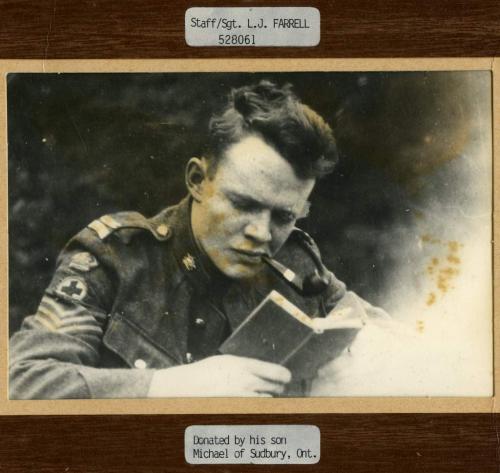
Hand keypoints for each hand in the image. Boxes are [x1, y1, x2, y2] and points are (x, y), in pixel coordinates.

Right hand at [147, 355, 291, 396]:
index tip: (287, 377)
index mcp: (244, 365)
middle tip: (278, 386)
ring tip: (261, 393)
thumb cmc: (205, 372)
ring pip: (268, 399)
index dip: (284, 375)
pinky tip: (253, 403)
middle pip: (275, 386)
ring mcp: (243, 397)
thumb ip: (246, 365)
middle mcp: (246, 381)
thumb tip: (262, 369)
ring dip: (268, 397)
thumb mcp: (227, 360)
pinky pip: (256, 409)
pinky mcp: (239, 409)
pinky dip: (258, 406)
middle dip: (278, 386)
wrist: (187, 387)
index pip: (275, 372)